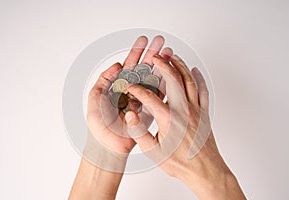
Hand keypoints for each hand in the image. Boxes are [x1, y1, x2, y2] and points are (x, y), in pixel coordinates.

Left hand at [69, 36, 172, 199]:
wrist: (107, 144)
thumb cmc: (98, 124)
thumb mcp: (95, 97)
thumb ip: (105, 79)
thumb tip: (117, 64)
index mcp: (118, 85)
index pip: (129, 65)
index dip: (137, 52)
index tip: (144, 40)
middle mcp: (132, 90)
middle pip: (144, 68)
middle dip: (153, 54)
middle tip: (161, 41)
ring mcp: (142, 99)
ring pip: (153, 79)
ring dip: (161, 66)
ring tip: (169, 53)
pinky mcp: (150, 109)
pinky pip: (159, 95)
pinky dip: (165, 84)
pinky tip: (170, 73)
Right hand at [124, 54, 245, 198]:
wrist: (204, 170)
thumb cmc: (180, 163)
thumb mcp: (152, 151)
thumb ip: (138, 131)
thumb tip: (130, 115)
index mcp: (168, 119)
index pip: (148, 97)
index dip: (137, 89)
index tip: (131, 87)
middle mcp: (184, 110)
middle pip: (173, 79)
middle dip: (163, 64)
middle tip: (156, 56)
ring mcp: (196, 110)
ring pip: (189, 80)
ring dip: (180, 66)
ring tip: (173, 57)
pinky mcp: (204, 113)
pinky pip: (203, 90)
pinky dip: (199, 78)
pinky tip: (195, 71)